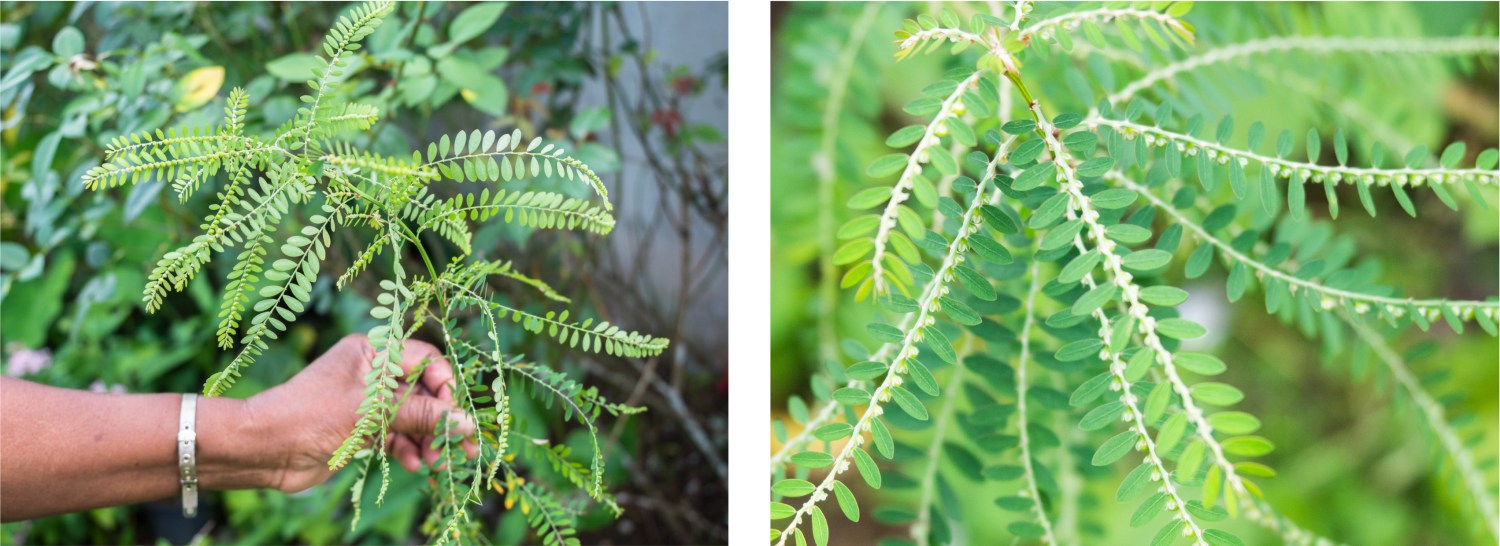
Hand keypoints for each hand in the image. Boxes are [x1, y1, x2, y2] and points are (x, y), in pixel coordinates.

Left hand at [243, 334, 474, 492]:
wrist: (263, 449)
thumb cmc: (310, 416)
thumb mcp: (371, 412)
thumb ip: (422, 416)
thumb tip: (467, 424)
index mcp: (373, 352)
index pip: (424, 360)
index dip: (444, 386)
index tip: (453, 414)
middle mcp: (373, 374)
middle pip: (423, 393)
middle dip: (442, 421)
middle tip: (463, 449)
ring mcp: (367, 403)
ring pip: (412, 418)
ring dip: (428, 440)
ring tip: (437, 463)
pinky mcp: (361, 430)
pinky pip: (397, 435)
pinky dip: (408, 449)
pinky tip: (415, 465)